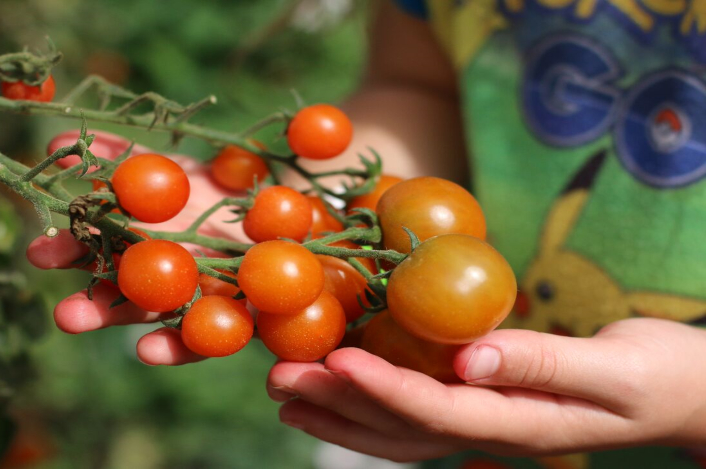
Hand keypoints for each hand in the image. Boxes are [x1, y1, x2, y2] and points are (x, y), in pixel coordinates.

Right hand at [26, 130, 248, 365]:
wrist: (297, 214)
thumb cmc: (234, 189)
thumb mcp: (181, 167)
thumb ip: (126, 158)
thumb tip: (58, 145)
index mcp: (150, 237)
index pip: (104, 247)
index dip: (72, 249)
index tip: (36, 248)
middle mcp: (167, 271)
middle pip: (119, 285)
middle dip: (82, 291)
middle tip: (48, 294)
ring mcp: (196, 297)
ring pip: (148, 312)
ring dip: (109, 318)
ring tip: (69, 320)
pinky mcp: (231, 325)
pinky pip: (199, 340)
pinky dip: (173, 348)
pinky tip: (145, 350)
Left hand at [267, 318, 705, 461]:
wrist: (674, 394)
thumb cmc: (654, 375)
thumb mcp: (613, 369)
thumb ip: (542, 363)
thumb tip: (471, 356)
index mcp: (518, 423)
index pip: (437, 411)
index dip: (383, 389)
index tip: (335, 361)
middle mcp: (489, 432)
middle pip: (399, 426)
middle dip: (337, 403)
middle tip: (279, 379)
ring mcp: (481, 424)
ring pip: (397, 428)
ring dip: (338, 410)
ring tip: (285, 392)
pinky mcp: (479, 404)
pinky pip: (414, 412)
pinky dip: (368, 403)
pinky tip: (335, 387)